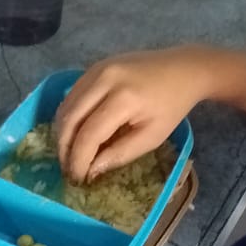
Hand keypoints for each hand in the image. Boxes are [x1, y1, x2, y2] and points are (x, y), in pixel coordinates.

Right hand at [56, 47, 245, 184]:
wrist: (183, 69)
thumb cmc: (172, 106)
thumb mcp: (152, 137)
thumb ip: (120, 154)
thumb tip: (91, 169)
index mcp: (124, 98)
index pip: (89, 134)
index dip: (78, 160)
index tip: (77, 179)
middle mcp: (104, 79)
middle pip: (70, 118)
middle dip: (64, 148)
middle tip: (68, 169)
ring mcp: (97, 69)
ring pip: (66, 105)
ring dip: (63, 132)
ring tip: (70, 153)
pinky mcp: (95, 66)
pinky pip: (72, 94)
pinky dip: (69, 116)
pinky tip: (76, 132)